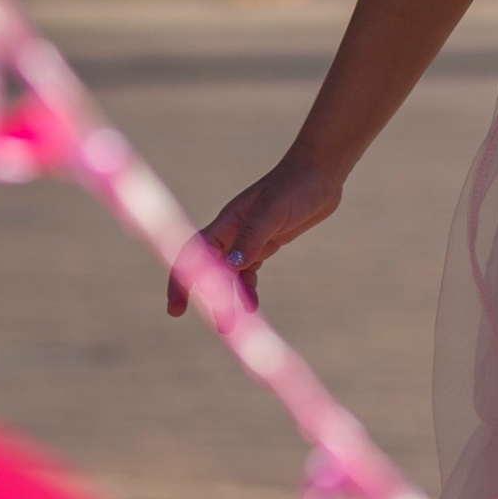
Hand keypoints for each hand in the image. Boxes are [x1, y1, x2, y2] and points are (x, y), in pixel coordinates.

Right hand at [165, 149, 344, 315]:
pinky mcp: (265, 242)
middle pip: (208, 268)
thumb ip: (252, 236)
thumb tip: (230, 266)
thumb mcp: (274, 211)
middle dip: (204, 296)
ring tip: (230, 325)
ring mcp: (248, 237)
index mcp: (227, 222)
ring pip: (229, 274)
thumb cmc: (295, 186)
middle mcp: (232, 231)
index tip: (177, 308)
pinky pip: (248, 271)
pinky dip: (247, 289)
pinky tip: (252, 305)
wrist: (320, 173)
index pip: (194, 254)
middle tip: (210, 324)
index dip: (181, 280)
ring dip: (228, 298)